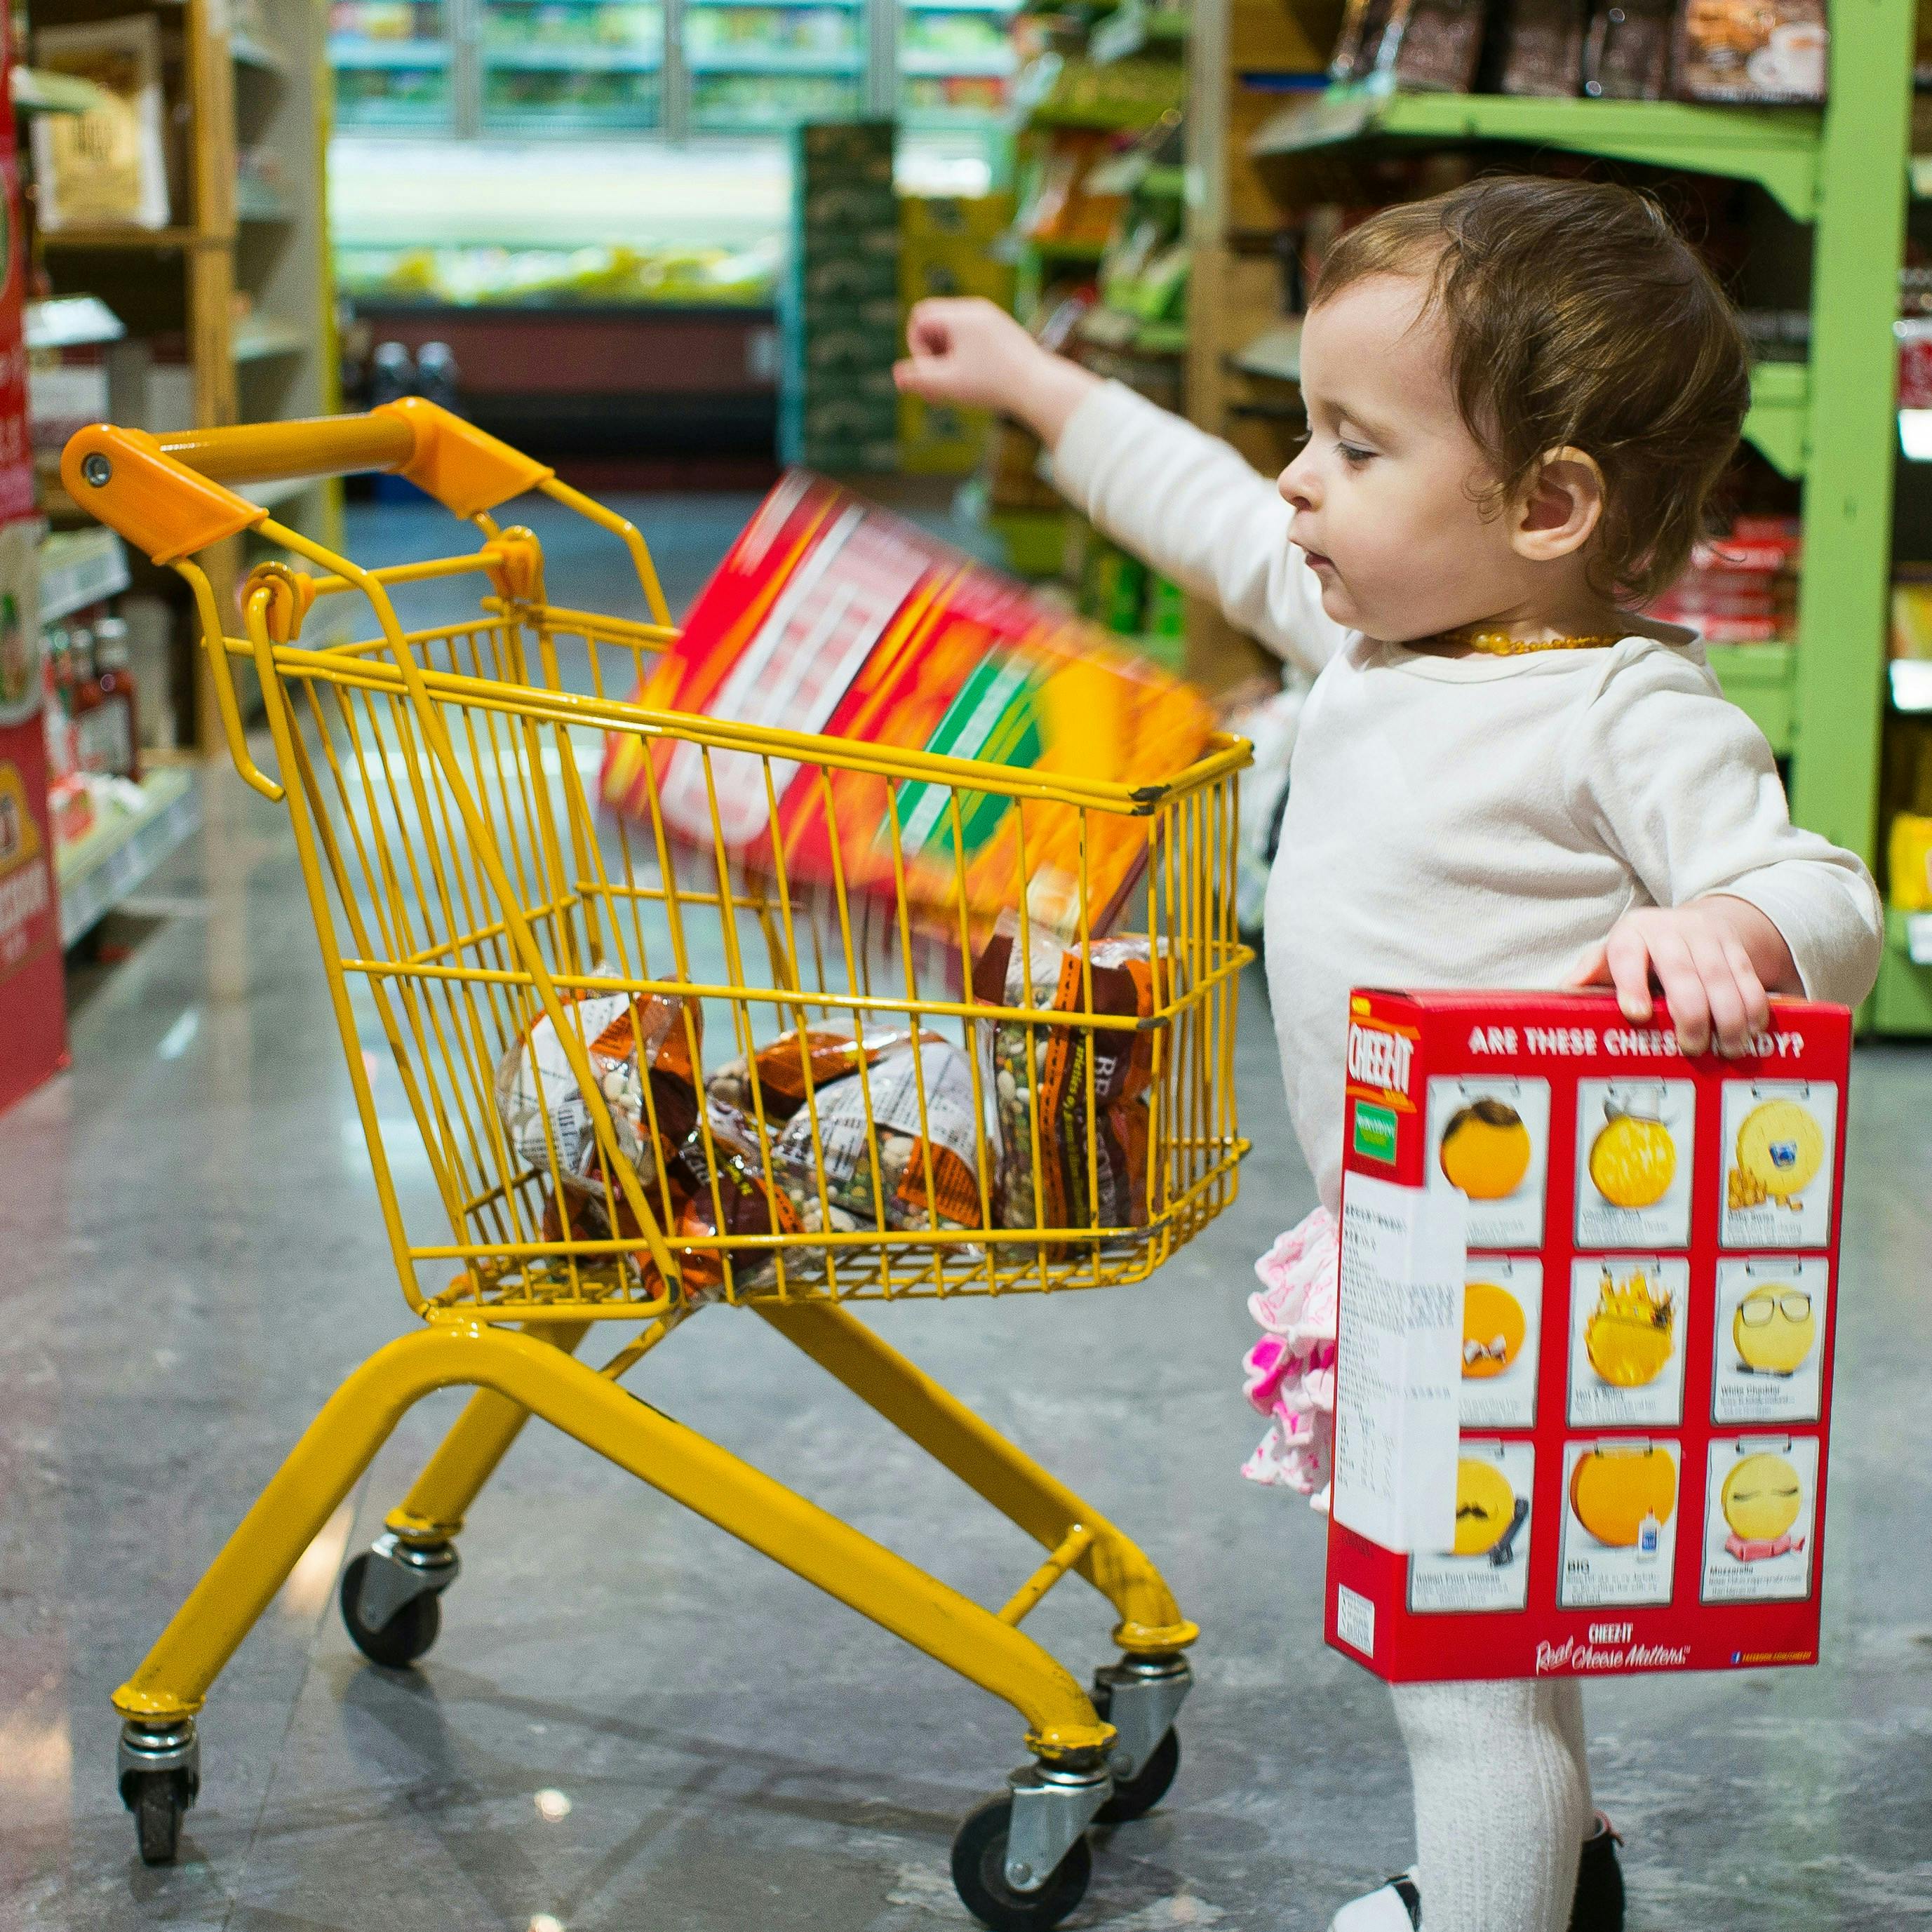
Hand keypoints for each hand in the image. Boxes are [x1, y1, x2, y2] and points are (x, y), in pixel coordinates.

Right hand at [894, 298, 1098, 448]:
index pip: (919, 317)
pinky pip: (974, 337)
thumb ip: (919, 379)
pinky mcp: (1005, 331)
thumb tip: (897, 375)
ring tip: (957, 387)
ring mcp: (993, 318)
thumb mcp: (948, 384)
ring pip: (955, 332)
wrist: (1041, 387)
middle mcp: (977, 309)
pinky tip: (976, 382)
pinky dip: (966, 357)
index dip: (915, 346)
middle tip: (937, 389)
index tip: (928, 373)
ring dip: (947, 358)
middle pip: (936, 323)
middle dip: (930, 355)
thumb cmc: (993, 385)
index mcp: (961, 315)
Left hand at [1570, 898, 1795, 1055]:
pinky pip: (1750, 979)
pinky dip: (1754, 1009)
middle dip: (1691, 1014)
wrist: (1691, 924)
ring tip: (1728, 1050)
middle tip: (1691, 1048)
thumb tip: (1564, 993)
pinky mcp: (1737, 949)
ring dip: (1729, 1018)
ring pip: (1723, 978)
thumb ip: (1592, 975)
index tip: (1635, 1014)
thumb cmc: (1642, 953)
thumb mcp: (1611, 957)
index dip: (1631, 984)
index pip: (1628, 955)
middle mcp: (1670, 931)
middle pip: (1682, 972)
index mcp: (1632, 934)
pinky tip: (1751, 1034)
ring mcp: (1707, 937)